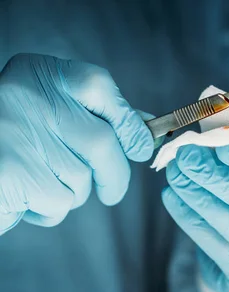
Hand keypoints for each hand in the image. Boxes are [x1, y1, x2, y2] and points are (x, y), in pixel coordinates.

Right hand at [0, 54, 153, 234]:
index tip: (140, 148)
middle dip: (115, 175)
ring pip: (80, 177)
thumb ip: (94, 116)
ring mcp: (16, 132)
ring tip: (38, 183)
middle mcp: (26, 95)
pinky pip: (58, 201)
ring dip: (72, 193)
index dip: (129, 123)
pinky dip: (49, 210)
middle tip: (111, 192)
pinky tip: (23, 198)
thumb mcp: (48, 114)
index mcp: (38, 74)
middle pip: (102, 141)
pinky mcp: (11, 172)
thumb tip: (146, 131)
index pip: (99, 86)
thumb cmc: (11, 143)